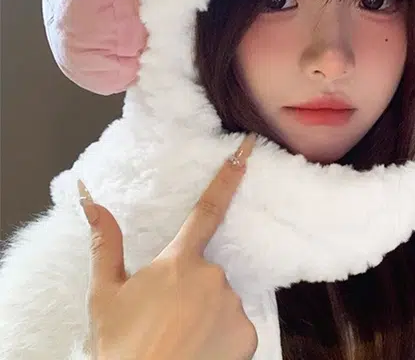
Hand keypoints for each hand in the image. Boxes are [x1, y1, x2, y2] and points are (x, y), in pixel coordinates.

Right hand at [78, 133, 257, 359]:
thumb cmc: (121, 346)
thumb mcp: (105, 295)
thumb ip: (106, 244)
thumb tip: (91, 200)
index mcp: (179, 261)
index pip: (207, 209)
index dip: (228, 177)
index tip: (247, 150)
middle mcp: (213, 276)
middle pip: (206, 272)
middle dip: (190, 288)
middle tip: (166, 318)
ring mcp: (233, 305)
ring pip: (221, 300)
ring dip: (205, 313)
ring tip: (180, 339)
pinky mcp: (247, 334)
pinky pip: (236, 327)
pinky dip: (222, 337)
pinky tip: (200, 351)